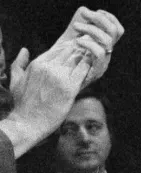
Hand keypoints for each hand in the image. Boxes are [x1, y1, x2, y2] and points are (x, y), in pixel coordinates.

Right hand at [2, 40, 94, 154]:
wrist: (28, 123)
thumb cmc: (22, 104)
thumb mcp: (15, 81)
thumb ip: (19, 64)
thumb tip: (25, 49)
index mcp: (37, 64)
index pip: (57, 49)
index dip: (68, 49)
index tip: (76, 50)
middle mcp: (48, 67)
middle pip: (69, 52)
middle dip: (79, 51)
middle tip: (89, 51)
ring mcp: (60, 77)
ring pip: (78, 59)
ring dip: (86, 57)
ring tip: (92, 57)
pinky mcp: (70, 87)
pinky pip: (84, 70)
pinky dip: (89, 66)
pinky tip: (93, 67)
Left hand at [57, 7, 124, 82]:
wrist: (51, 87)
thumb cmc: (59, 64)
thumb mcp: (67, 40)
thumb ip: (77, 25)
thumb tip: (84, 9)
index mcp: (103, 46)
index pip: (117, 29)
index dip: (109, 17)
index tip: (93, 12)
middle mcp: (106, 55)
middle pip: (116, 31)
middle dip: (100, 19)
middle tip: (84, 15)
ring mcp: (102, 64)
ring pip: (109, 40)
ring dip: (92, 29)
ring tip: (76, 26)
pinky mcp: (95, 72)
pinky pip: (99, 53)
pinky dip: (89, 43)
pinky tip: (76, 41)